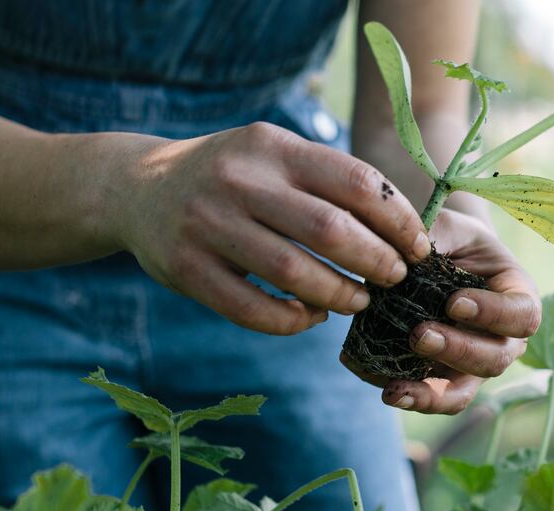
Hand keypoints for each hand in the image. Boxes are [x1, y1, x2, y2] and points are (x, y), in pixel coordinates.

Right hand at [115, 122, 429, 334]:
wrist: (135, 189)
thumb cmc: (229, 177)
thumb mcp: (270, 155)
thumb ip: (324, 180)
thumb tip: (400, 229)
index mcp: (271, 146)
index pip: (355, 182)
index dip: (397, 221)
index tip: (418, 247)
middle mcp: (238, 180)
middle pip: (330, 230)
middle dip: (376, 262)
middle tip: (393, 279)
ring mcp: (207, 225)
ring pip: (293, 273)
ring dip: (338, 295)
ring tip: (357, 301)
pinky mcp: (185, 269)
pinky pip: (252, 308)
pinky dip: (291, 320)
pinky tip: (309, 317)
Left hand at [344, 208, 541, 413]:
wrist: (438, 258)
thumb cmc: (453, 238)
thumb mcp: (450, 226)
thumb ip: (437, 236)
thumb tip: (408, 257)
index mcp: (518, 297)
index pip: (522, 316)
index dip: (493, 314)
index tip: (454, 302)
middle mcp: (503, 338)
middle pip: (494, 360)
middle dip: (457, 351)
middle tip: (419, 334)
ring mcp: (473, 363)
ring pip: (463, 391)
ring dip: (432, 393)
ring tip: (397, 387)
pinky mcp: (442, 377)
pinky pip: (433, 397)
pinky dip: (411, 397)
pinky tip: (386, 389)